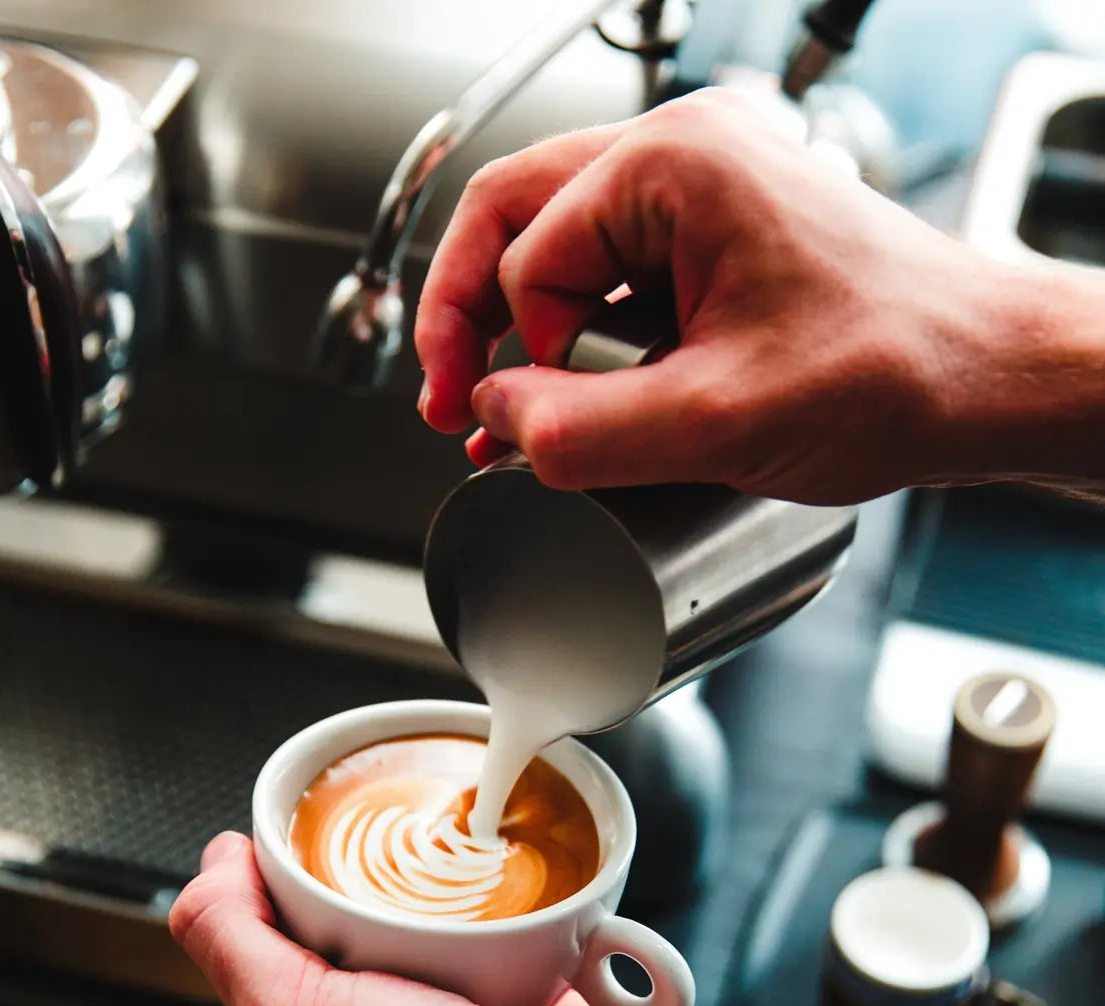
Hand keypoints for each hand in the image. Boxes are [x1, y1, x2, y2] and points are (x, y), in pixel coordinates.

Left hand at [169, 832, 711, 1005]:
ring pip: (463, 921)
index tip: (309, 833)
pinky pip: (544, 929)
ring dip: (472, 883)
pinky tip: (539, 877)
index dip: (291, 884)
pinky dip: (548, 901)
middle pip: (381, 922)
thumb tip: (215, 860)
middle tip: (400, 834)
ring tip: (471, 844)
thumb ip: (234, 941)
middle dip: (388, 874)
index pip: (291, 944)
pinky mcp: (552, 1000)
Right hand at [414, 87, 1104, 503]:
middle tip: (444, 394)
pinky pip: (606, 274)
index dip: (509, 351)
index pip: (525, 255)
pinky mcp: (713, 239)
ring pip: (553, 244)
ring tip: (485, 405)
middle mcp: (685, 156)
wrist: (981, 380)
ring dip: (510, 327)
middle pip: (513, 216)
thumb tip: (495, 418)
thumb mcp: (716, 422)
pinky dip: (567, 336)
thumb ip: (579, 429)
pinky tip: (550, 395)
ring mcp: (701, 192)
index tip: (520, 418)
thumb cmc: (893, 372)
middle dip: (465, 314)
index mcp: (678, 165)